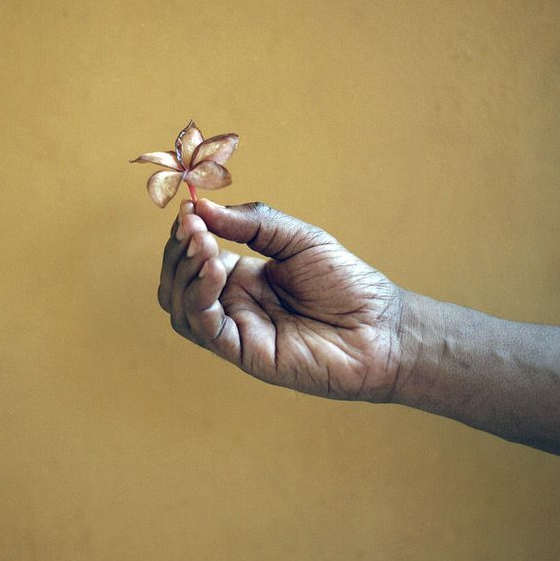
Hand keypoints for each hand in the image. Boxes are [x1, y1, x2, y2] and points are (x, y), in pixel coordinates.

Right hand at [158, 199, 403, 401]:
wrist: (382, 328)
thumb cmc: (348, 284)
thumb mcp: (298, 239)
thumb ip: (251, 223)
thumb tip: (200, 206)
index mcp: (241, 276)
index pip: (192, 255)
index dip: (185, 232)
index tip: (189, 208)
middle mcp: (232, 304)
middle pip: (177, 281)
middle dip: (178, 251)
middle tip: (193, 226)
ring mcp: (236, 330)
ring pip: (180, 307)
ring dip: (183, 273)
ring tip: (204, 244)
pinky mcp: (245, 353)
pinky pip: (206, 328)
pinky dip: (201, 296)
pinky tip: (216, 268)